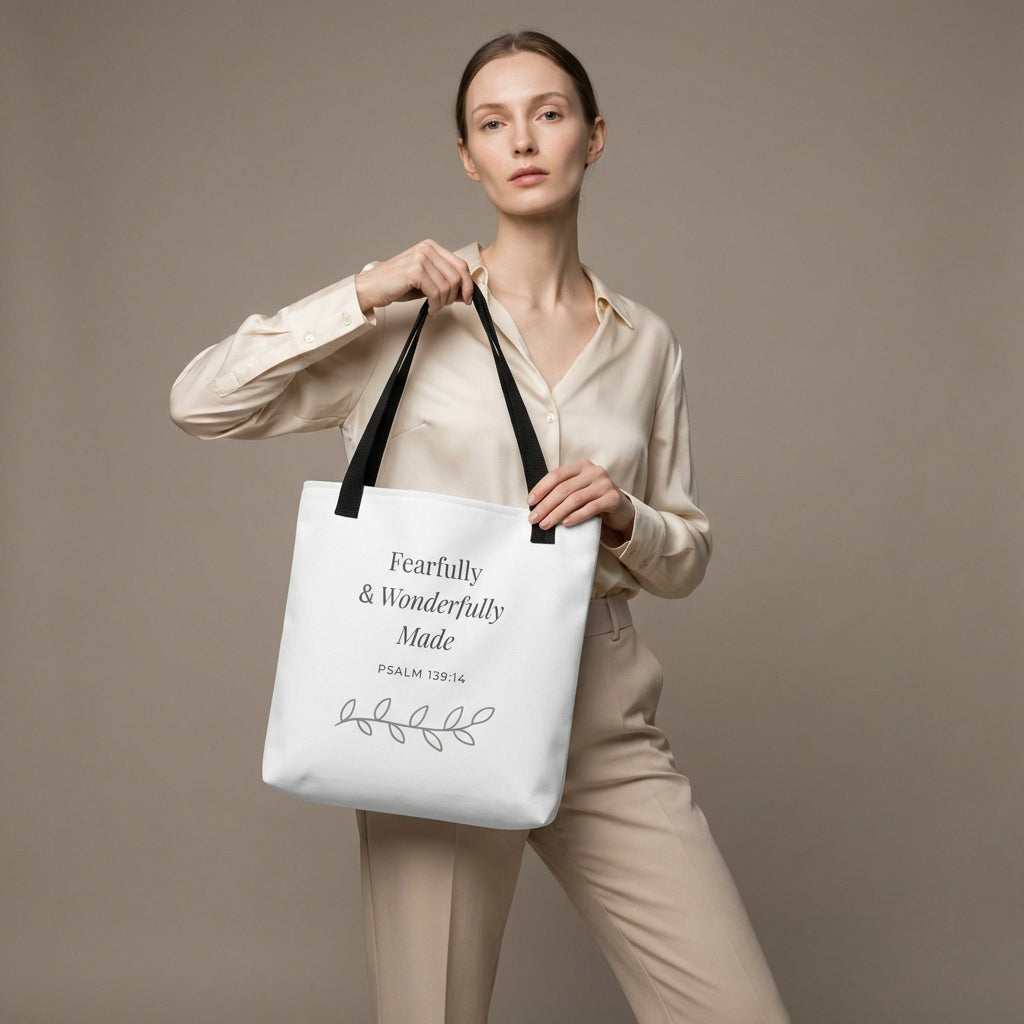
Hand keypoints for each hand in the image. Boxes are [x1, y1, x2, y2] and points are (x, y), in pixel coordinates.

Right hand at [354, 240, 473, 316]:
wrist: (371, 288)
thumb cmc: (396, 286)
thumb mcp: (426, 283)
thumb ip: (445, 284)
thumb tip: (466, 293)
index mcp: (431, 247)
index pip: (460, 265)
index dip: (468, 285)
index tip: (467, 299)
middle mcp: (427, 248)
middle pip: (457, 276)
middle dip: (454, 296)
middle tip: (443, 306)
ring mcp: (420, 258)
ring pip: (447, 286)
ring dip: (443, 303)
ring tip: (434, 308)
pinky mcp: (415, 270)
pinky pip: (436, 292)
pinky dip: (436, 305)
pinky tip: (430, 310)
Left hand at [527, 459, 634, 538]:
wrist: (620, 508)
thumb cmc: (593, 498)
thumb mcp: (578, 489)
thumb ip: (562, 491)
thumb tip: (536, 506)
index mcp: (581, 465)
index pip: (556, 475)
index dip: (541, 488)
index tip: (530, 502)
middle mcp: (593, 471)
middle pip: (563, 489)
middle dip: (546, 505)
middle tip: (534, 519)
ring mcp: (604, 484)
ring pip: (575, 499)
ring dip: (557, 513)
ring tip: (546, 524)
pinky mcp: (613, 498)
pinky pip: (591, 508)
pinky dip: (576, 516)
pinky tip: (566, 523)